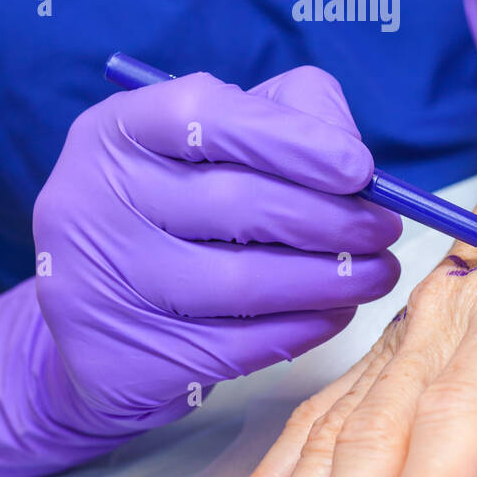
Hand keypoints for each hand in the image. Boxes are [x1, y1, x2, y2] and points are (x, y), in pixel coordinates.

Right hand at [0, 66, 399, 476]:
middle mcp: (93, 201)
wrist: (90, 328)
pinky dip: (303, 328)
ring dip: (331, 279)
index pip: (202, 116)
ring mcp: (103, 286)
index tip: (359, 168)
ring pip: (243, 282)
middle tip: (386, 230)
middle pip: (235, 204)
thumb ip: (281, 120)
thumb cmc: (173, 212)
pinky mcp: (126, 360)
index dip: (290, 139)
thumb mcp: (205, 146)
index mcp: (116, 132)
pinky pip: (238, 346)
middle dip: (332, 218)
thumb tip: (354, 158)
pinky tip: (334, 312)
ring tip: (376, 273)